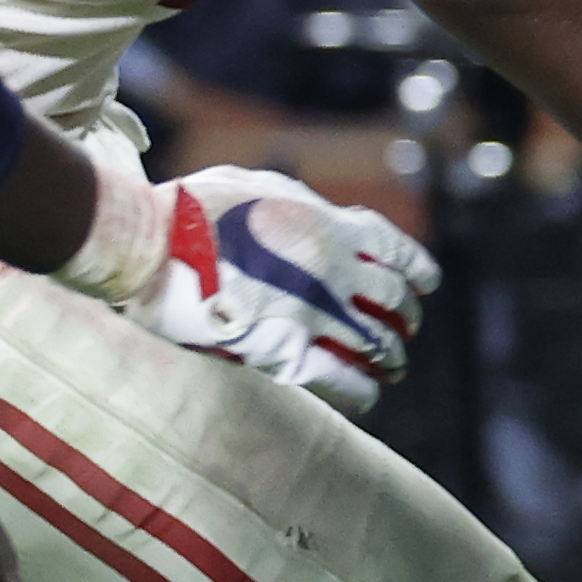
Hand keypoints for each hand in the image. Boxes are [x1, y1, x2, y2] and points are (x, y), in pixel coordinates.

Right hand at [133, 167, 439, 413]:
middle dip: (405, 316)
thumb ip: (297, 203)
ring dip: (391, 357)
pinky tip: (368, 395)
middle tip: (407, 328)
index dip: (417, 270)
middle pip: (393, 300)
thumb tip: (315, 212)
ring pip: (377, 344)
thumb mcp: (259, 186)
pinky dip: (362, 390)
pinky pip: (342, 379)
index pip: (395, 251)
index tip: (426, 283)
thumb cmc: (196, 210)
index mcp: (329, 226)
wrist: (155, 245)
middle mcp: (334, 271)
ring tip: (394, 366)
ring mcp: (314, 314)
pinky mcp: (287, 351)